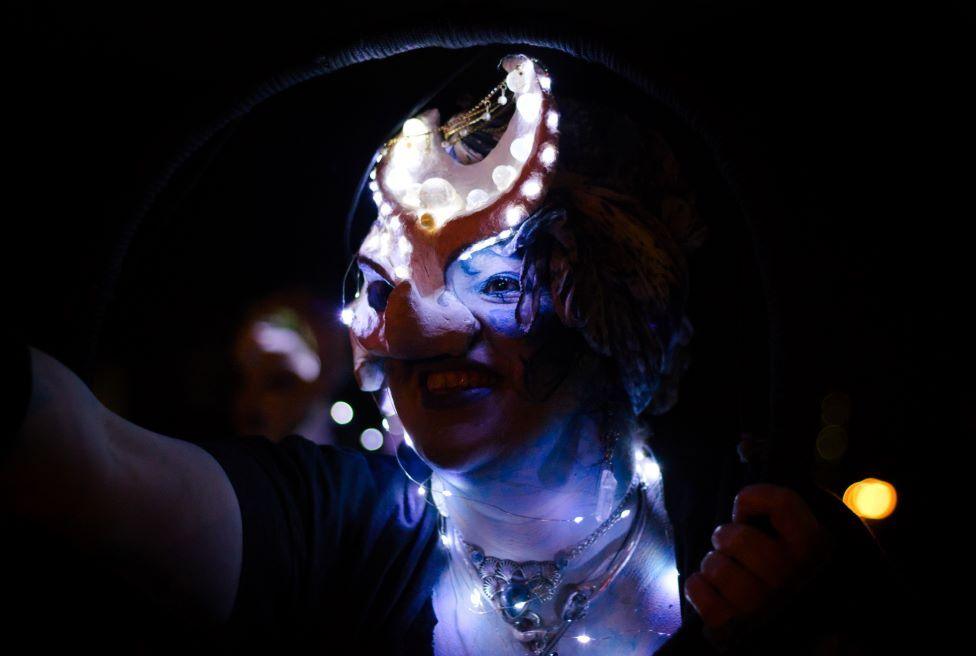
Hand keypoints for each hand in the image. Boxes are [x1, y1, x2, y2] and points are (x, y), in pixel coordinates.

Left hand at [683, 484, 829, 642]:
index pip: (780, 502)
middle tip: (732, 546)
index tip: (746, 512)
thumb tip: (745, 441)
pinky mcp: (737, 630)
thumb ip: (774, 486)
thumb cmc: (796, 574)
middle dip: (726, 536)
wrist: (804, 637)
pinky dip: (697, 587)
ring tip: (725, 570)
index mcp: (815, 548)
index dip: (751, 499)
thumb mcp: (800, 530)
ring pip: (716, 566)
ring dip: (712, 564)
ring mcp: (765, 607)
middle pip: (738, 536)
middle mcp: (793, 578)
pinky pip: (699, 593)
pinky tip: (710, 589)